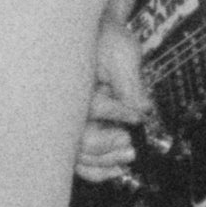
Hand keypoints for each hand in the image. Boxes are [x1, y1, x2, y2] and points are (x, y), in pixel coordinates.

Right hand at [79, 10, 155, 181]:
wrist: (96, 36)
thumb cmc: (107, 40)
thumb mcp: (122, 56)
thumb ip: (130, 84)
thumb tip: (142, 109)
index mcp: (70, 83)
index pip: (90, 106)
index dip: (116, 113)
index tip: (137, 115)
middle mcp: (63, 106)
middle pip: (75, 139)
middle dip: (106, 147)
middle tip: (129, 143)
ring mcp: (66, 121)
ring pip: (76, 156)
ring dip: (104, 162)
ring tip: (128, 157)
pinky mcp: (75, 131)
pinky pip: (79, 160)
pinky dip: (97, 170)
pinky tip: (117, 170)